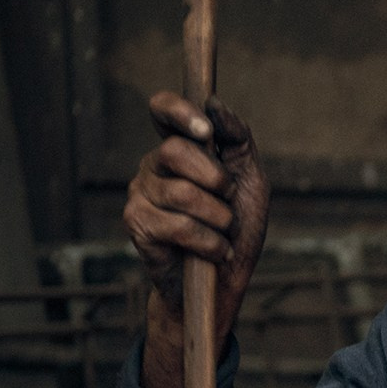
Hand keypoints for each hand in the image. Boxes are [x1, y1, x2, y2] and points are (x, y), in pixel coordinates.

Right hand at [122, 91, 268, 387]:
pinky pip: (180, 226)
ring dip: (218, 217)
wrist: (226, 282)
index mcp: (180, 150)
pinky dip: (210, 242)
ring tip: (222, 231)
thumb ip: (238, 140)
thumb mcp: (249, 181)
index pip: (161, 110)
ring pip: (181, 193)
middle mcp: (152, 167)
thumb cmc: (237, 228)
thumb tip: (216, 105)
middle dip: (215, 178)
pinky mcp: (137, 226)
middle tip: (227, 199)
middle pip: (173, 151)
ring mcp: (140, 195)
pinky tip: (215, 252)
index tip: (204, 130)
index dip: (177, 111)